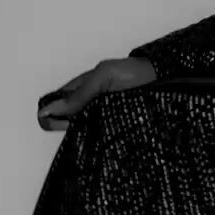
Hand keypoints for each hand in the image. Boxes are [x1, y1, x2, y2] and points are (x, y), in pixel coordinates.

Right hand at [36, 57, 156, 130]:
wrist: (167, 78)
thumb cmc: (135, 73)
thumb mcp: (103, 76)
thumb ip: (78, 94)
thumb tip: (46, 110)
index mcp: (80, 90)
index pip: (53, 108)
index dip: (51, 116)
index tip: (66, 120)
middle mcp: (88, 107)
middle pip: (65, 124)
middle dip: (68, 127)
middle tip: (89, 122)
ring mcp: (102, 119)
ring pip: (82, 134)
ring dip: (84, 135)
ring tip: (103, 127)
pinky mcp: (116, 130)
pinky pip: (101, 141)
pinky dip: (99, 142)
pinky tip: (107, 139)